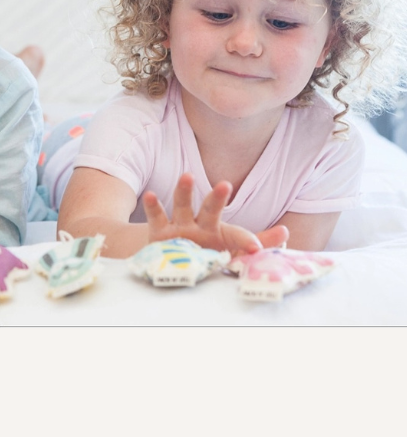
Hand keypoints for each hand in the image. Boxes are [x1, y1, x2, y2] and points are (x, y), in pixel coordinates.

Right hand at [143, 173, 288, 257]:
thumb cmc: (206, 254)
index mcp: (220, 232)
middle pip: (210, 209)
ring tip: (186, 176)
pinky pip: (156, 217)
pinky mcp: (159, 233)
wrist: (172, 261)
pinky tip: (151, 194)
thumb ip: (257, 242)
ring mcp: (179, 227)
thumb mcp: (231, 251)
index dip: (246, 240)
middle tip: (226, 184)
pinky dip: (153, 206)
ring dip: (184, 191)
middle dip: (217, 197)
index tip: (256, 248)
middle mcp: (200, 225)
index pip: (236, 235)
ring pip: (182, 205)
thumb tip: (286, 231)